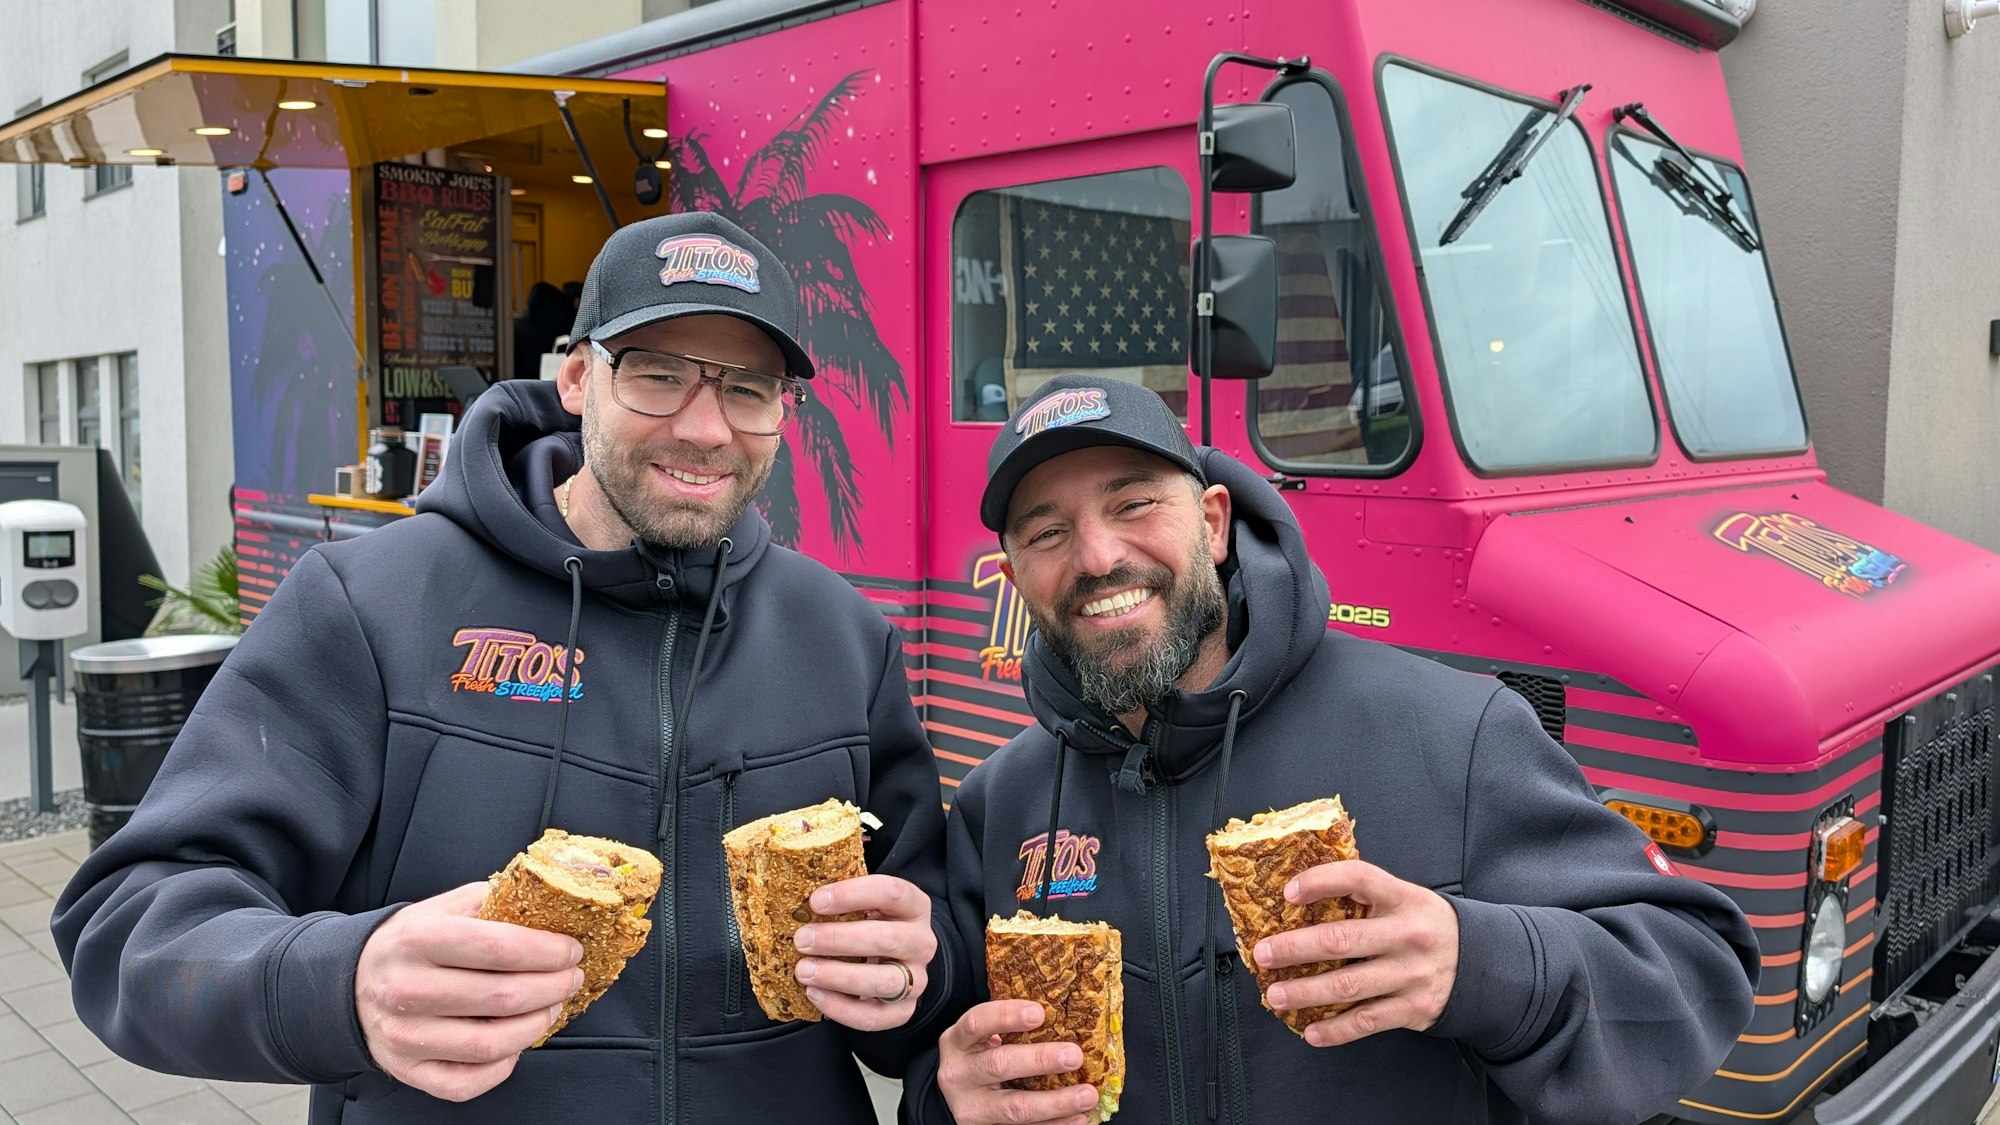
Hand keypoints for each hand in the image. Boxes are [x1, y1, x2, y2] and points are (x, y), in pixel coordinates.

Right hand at [354, 883, 584, 1100]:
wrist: (354, 982)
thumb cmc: (413, 942)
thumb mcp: (445, 907)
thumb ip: (494, 903)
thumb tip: (551, 907)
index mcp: (419, 939)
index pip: (500, 948)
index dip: (547, 952)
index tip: (571, 951)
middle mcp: (406, 989)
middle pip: (503, 997)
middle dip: (553, 988)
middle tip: (570, 979)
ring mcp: (404, 1035)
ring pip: (491, 1044)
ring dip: (536, 1026)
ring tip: (551, 1008)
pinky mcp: (406, 1070)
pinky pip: (467, 1083)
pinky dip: (503, 1067)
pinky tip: (515, 1043)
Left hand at [791, 874, 936, 1030]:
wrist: (896, 960)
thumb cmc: (871, 924)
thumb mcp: (867, 902)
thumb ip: (843, 892)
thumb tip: (799, 881)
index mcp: (914, 906)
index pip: (891, 892)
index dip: (853, 894)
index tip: (815, 901)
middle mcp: (922, 942)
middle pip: (888, 940)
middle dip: (839, 940)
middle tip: (802, 939)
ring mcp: (917, 979)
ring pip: (885, 981)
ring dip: (839, 976)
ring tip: (804, 971)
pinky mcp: (903, 1010)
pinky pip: (875, 1016)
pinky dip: (842, 1008)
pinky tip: (815, 994)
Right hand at [938, 1000, 1098, 1124]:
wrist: (957, 1097)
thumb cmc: (978, 1058)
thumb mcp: (980, 1039)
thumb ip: (1008, 1027)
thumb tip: (1064, 1013)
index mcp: (957, 1042)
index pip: (976, 1023)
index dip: (1006, 1016)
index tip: (1039, 1013)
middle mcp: (959, 1075)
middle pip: (999, 1065)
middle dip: (1040, 1060)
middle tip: (1074, 1056)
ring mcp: (971, 1108)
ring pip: (1015, 1107)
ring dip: (1056, 1102)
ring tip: (1087, 1095)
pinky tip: (1078, 1118)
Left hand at [1252, 860, 1458, 1047]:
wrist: (1481, 962)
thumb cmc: (1424, 925)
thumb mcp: (1405, 898)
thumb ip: (1365, 896)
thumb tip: (1298, 896)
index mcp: (1402, 898)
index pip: (1358, 877)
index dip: (1320, 881)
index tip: (1287, 892)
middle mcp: (1407, 934)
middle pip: (1340, 940)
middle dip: (1294, 948)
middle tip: (1263, 955)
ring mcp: (1411, 973)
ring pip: (1347, 985)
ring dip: (1304, 992)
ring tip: (1275, 995)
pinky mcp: (1414, 1007)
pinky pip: (1366, 1021)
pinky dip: (1335, 1030)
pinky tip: (1310, 1030)